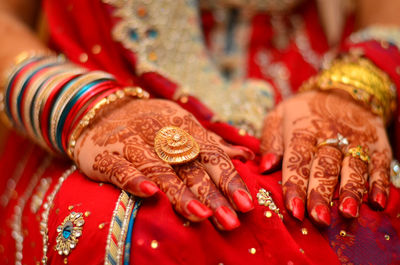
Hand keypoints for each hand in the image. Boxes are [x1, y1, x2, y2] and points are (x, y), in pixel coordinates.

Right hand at [74, 98, 254, 229]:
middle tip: (230, 221)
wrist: (101, 109)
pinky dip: (134, 179)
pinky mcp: (105, 154)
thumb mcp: (183, 125)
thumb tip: (247, 156)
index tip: (246, 204)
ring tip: (201, 215)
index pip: (212, 155)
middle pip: (190, 166)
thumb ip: (213, 143)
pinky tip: (149, 193)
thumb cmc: (151, 122)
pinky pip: (120, 167)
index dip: (229, 179)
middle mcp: (161, 134)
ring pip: (159, 169)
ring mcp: (133, 142)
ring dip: (180, 191)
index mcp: (184, 127)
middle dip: (212, 194)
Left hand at [259, 90, 390, 225]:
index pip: (297, 161)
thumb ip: (270, 140)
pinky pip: (379, 165)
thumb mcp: (279, 116)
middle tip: (318, 218)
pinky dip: (380, 184)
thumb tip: (266, 166)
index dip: (295, 186)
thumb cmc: (303, 111)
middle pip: (325, 168)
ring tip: (348, 213)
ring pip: (353, 168)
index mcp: (302, 132)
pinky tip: (378, 203)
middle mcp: (329, 138)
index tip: (293, 210)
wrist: (342, 91)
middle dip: (321, 194)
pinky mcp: (376, 145)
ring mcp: (354, 142)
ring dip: (352, 191)